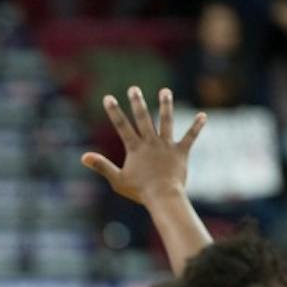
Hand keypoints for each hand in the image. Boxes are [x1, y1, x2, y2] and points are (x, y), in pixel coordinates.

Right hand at [81, 86, 206, 208]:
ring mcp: (166, 146)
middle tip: (134, 88)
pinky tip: (203, 116)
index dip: (114, 112)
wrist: (163, 197)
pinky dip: (196, 127)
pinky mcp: (181, 152)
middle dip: (137, 102)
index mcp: (135, 148)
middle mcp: (151, 142)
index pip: (122, 126)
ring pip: (166, 121)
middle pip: (143, 119)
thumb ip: (101, 166)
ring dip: (166, 105)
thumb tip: (83, 157)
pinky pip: (190, 137)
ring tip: (165, 91)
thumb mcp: (117, 180)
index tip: (108, 98)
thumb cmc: (139, 191)